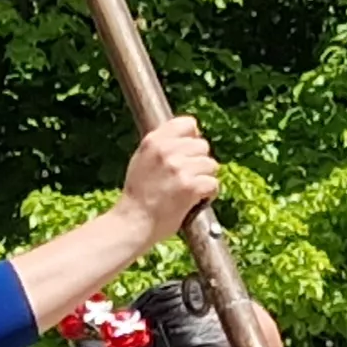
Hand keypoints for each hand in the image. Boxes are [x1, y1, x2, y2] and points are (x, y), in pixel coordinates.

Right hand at [115, 114, 222, 236]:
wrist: (133, 223)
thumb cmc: (138, 196)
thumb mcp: (141, 160)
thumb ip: (161, 146)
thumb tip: (188, 136)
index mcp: (154, 141)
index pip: (187, 123)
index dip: (192, 138)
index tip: (188, 152)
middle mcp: (166, 151)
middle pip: (202, 145)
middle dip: (199, 162)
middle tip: (186, 178)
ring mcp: (179, 168)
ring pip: (211, 165)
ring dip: (204, 178)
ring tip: (189, 190)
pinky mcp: (190, 187)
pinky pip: (213, 184)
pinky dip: (208, 194)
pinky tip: (195, 200)